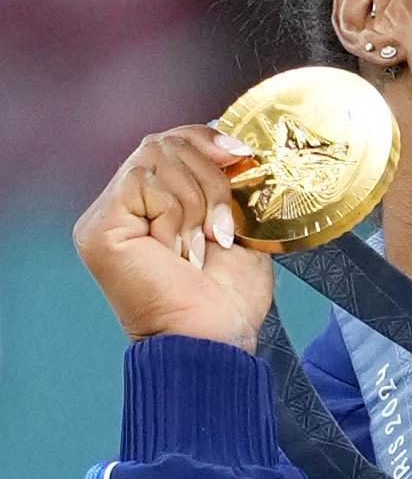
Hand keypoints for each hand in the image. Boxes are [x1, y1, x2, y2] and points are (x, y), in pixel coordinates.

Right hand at [73, 125, 273, 352]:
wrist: (215, 339)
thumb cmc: (227, 299)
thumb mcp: (236, 226)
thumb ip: (226, 184)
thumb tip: (235, 145)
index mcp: (152, 204)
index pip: (170, 141)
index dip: (206, 139)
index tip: (243, 155)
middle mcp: (123, 207)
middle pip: (165, 143)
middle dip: (211, 180)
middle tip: (222, 230)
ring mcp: (107, 216)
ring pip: (157, 158)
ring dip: (197, 204)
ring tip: (200, 249)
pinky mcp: (99, 227)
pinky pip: (143, 182)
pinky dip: (175, 214)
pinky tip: (178, 253)